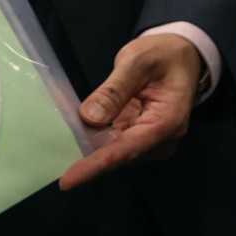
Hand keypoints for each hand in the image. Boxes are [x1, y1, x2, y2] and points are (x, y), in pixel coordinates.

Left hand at [59, 34, 202, 189]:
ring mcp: (151, 142)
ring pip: (114, 151)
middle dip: (86, 156)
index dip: (95, 165)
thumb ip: (114, 90)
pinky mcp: (140, 137)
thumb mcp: (137, 61)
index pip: (126, 150)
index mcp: (166, 122)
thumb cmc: (162, 55)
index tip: (68, 180)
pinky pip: (114, 143)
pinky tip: (76, 129)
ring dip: (89, 145)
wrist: (181, 55)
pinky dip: (95, 137)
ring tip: (62, 137)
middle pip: (118, 155)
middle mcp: (161, 140)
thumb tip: (89, 118)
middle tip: (54, 152)